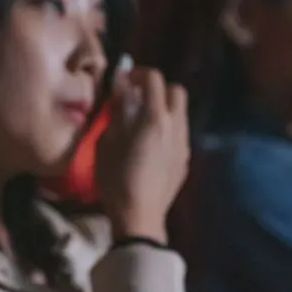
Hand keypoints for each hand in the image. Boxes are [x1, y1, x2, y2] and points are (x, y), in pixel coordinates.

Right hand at [94, 64, 189, 243]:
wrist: (140, 217)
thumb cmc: (116, 179)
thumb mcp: (106, 143)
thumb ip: (117, 112)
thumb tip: (121, 88)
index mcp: (155, 118)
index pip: (154, 79)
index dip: (139, 74)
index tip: (124, 81)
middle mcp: (176, 126)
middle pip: (176, 91)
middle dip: (158, 88)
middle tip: (138, 97)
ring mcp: (184, 144)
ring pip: (180, 113)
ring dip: (163, 109)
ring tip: (143, 122)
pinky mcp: (185, 161)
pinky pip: (179, 133)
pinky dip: (167, 129)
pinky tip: (151, 144)